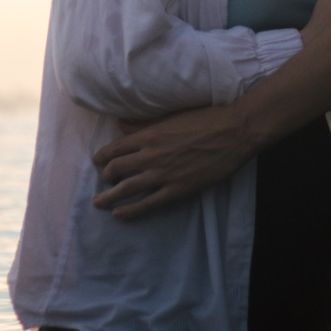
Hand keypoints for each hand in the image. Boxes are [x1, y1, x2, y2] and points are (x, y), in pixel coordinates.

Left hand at [91, 103, 256, 219]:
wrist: (233, 133)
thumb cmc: (205, 119)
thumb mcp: (171, 116)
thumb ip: (144, 122)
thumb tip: (120, 123)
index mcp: (149, 135)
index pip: (116, 148)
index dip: (103, 156)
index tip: (97, 162)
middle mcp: (151, 155)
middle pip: (117, 168)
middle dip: (106, 176)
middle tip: (103, 182)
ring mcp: (163, 174)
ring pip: (127, 188)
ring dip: (110, 197)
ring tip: (99, 204)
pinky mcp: (177, 190)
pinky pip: (149, 203)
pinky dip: (131, 210)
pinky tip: (120, 215)